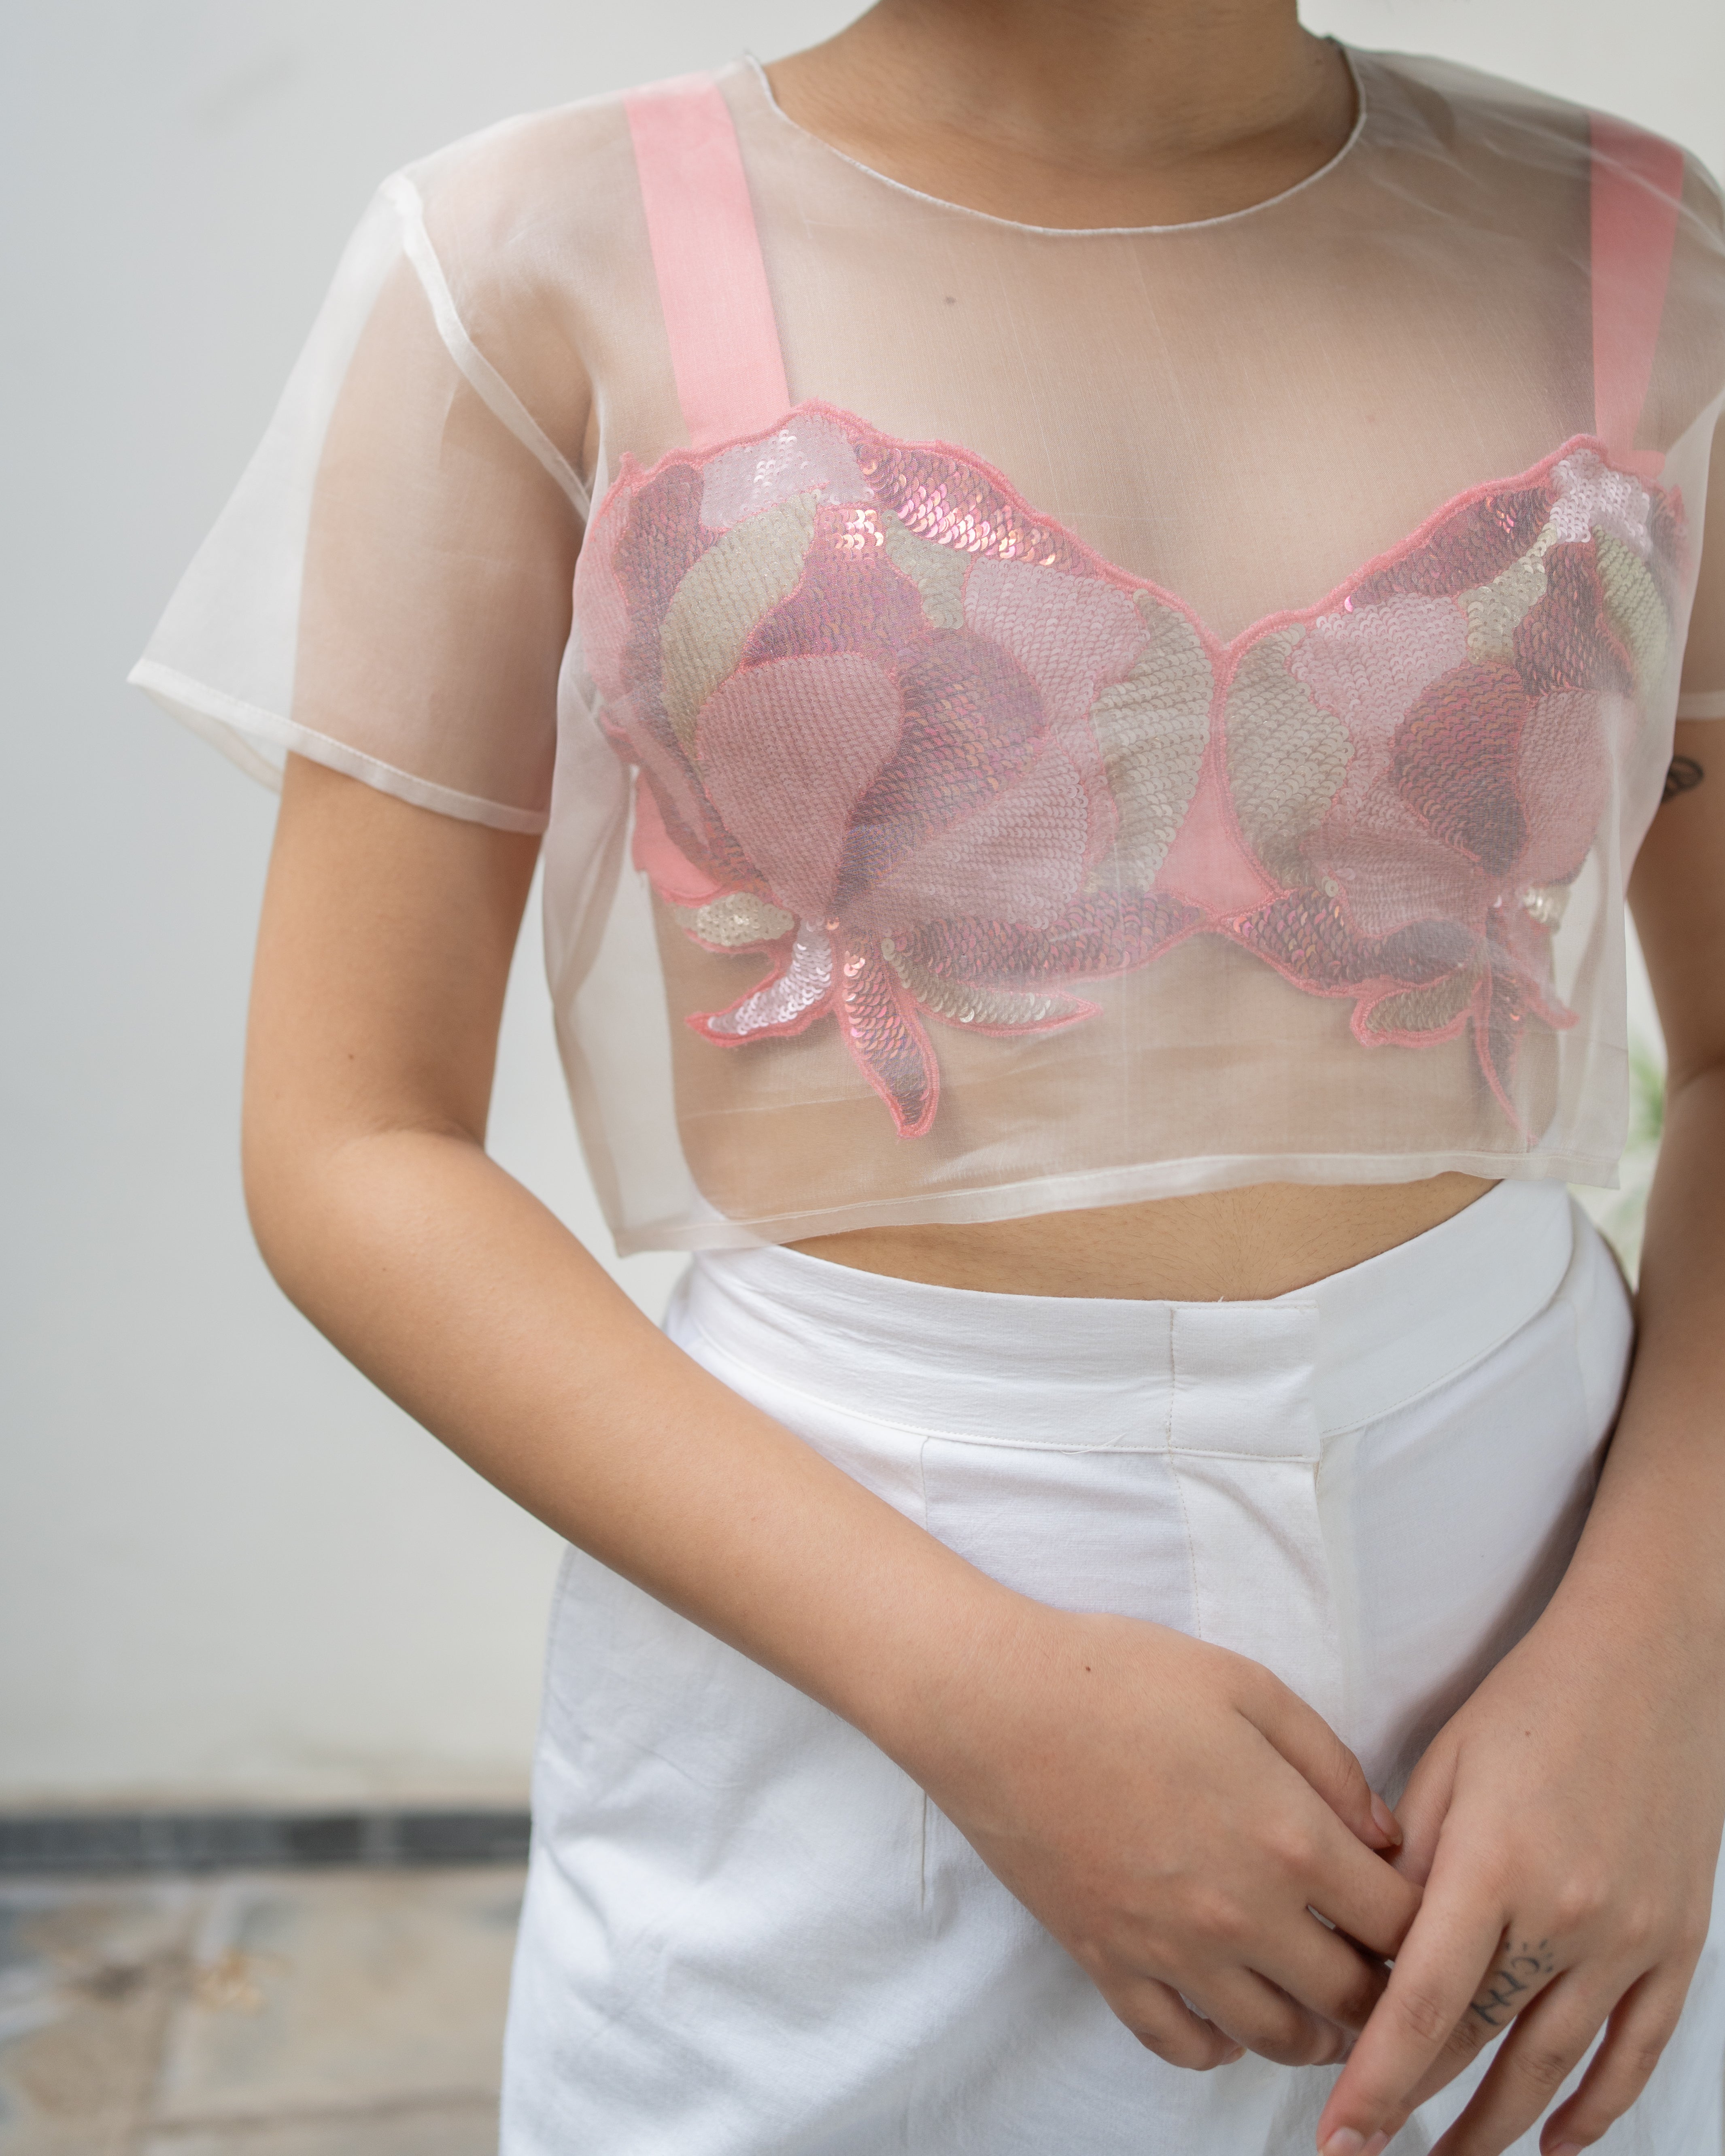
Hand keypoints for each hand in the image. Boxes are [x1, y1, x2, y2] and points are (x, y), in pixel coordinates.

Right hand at [913, 1603, 1420, 2068]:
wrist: (996, 1702)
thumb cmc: (1120, 1677)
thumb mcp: (1247, 1686)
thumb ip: (1330, 1762)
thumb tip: (1384, 1835)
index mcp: (1289, 1838)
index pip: (1401, 1922)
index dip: (1431, 1922)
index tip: (1429, 1911)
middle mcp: (1242, 1914)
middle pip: (1352, 1997)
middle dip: (1387, 1988)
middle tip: (1389, 1965)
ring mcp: (1173, 1951)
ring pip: (1277, 2037)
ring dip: (1318, 2032)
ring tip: (1326, 2006)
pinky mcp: (1110, 1964)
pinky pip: (1182, 2045)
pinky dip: (1219, 2047)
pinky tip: (1231, 2020)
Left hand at [1315, 1599, 1724, 2155]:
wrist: (1647, 1664)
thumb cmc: (1529, 1704)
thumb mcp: (1445, 1768)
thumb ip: (1408, 1863)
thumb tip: (1368, 1945)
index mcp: (1494, 1865)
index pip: (1424, 2003)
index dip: (1378, 2079)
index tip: (1339, 2138)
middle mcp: (1566, 1913)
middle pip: (1483, 2040)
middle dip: (1422, 2105)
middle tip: (1371, 2150)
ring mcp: (1631, 1936)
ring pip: (1554, 2062)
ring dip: (1500, 2124)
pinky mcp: (1676, 1942)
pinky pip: (1637, 2049)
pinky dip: (1598, 2106)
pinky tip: (1559, 2141)